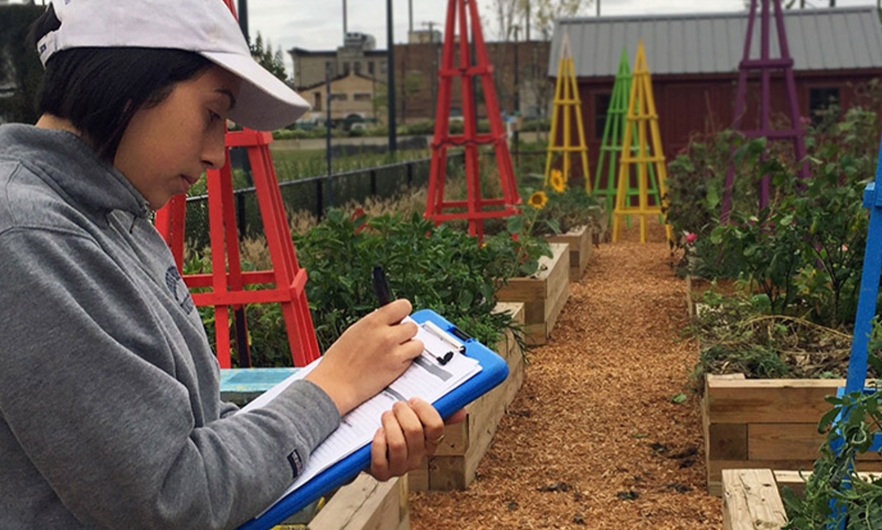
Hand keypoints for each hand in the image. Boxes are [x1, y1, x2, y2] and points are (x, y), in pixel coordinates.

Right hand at [305, 299, 421, 414]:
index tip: (400, 317)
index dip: (403, 312)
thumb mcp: (355, 331)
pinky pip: (413, 359)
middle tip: (396, 339)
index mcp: (373, 322)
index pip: (403, 306)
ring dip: (410, 347)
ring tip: (398, 352)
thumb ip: (375, 324)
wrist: (335, 384)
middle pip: (413, 326)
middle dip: (406, 332)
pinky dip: (406, 361)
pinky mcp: (397, 368)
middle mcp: (386, 335)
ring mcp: (393, 352)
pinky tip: (393, 363)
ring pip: (418, 343)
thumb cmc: (339, 360)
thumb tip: (389, 320)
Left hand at [369, 398, 466, 480]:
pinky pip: (381, 460)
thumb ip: (438, 413)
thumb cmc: (396, 428)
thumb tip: (461, 412)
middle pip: (415, 431)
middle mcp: (418, 457)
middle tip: (396, 406)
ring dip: (389, 424)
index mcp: (430, 442)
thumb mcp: (416, 418)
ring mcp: (400, 467)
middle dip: (402, 413)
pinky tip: (378, 433)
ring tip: (385, 416)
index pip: (436, 427)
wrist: (370, 444)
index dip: (424, 410)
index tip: (413, 400)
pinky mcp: (382, 474)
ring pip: (398, 444)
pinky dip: (378, 443)